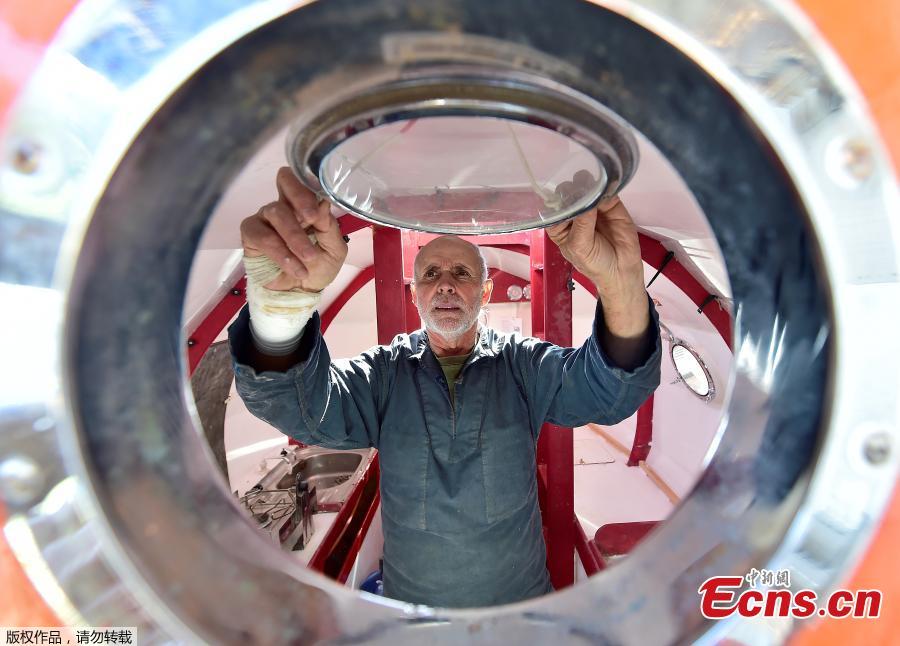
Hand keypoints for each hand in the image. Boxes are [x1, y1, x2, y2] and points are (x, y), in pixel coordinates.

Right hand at [240, 167, 347, 291]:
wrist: (301, 293)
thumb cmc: (318, 267)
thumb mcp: (334, 250)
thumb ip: (329, 227)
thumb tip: (323, 203)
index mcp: (306, 204)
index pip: (303, 180)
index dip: (310, 187)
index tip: (320, 208)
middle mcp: (284, 205)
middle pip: (285, 180)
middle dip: (299, 197)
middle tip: (311, 218)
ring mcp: (266, 218)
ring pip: (277, 212)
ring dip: (295, 237)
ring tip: (309, 258)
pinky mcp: (251, 234)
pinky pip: (263, 237)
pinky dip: (281, 253)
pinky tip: (295, 267)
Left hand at [546, 190, 642, 296]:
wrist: (622, 270)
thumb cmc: (594, 263)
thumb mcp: (580, 246)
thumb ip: (582, 223)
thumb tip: (586, 200)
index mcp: (560, 226)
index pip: (552, 208)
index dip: (554, 201)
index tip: (559, 197)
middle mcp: (574, 215)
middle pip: (567, 194)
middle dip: (570, 190)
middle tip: (576, 192)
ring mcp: (592, 207)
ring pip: (586, 188)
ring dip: (586, 184)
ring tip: (589, 187)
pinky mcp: (610, 204)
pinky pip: (606, 190)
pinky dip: (604, 186)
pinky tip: (602, 187)